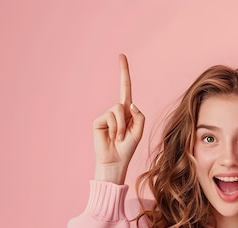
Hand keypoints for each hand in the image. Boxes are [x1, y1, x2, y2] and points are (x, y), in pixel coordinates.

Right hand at [92, 54, 144, 183]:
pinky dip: (116, 128)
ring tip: (120, 138)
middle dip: (127, 118)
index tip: (121, 55)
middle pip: (124, 99)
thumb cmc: (128, 147)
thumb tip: (129, 103)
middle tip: (124, 136)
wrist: (115, 161)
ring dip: (123, 126)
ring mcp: (106, 115)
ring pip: (119, 109)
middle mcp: (117, 110)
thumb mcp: (139, 130)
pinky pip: (112, 117)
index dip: (124, 73)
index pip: (126, 88)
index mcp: (127, 111)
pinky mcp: (98, 120)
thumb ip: (138, 115)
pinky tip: (113, 137)